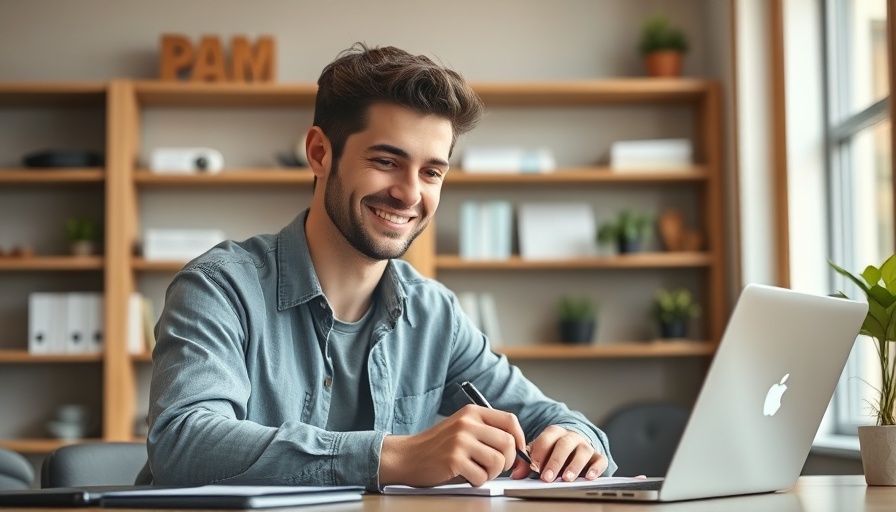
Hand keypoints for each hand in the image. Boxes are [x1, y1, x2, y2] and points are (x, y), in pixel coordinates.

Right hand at [379, 404, 526, 486]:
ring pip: (498, 461)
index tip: (517, 452)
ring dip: (492, 473)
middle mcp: (467, 423)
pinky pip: (482, 476)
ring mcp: (460, 441)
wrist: (407, 456)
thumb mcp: (462, 428)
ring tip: (478, 471)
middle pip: (508, 443)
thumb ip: (486, 430)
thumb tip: (517, 446)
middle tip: (495, 467)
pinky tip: (465, 476)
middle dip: (508, 461)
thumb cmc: (437, 446)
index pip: (510, 421)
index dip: (520, 438)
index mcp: (472, 413)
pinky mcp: (454, 459)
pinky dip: (477, 481)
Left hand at [510, 425, 607, 481]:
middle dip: (555, 462)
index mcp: (555, 432)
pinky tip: (589, 477)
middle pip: (564, 445)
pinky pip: (600, 460)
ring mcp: (585, 445)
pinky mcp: (597, 455)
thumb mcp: (540, 452)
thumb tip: (516, 475)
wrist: (575, 442)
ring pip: (583, 451)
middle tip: (547, 477)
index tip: (534, 466)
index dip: (540, 452)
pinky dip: (596, 468)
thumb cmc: (554, 449)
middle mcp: (571, 436)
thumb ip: (527, 463)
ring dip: (574, 465)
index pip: (547, 438)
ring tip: (567, 479)